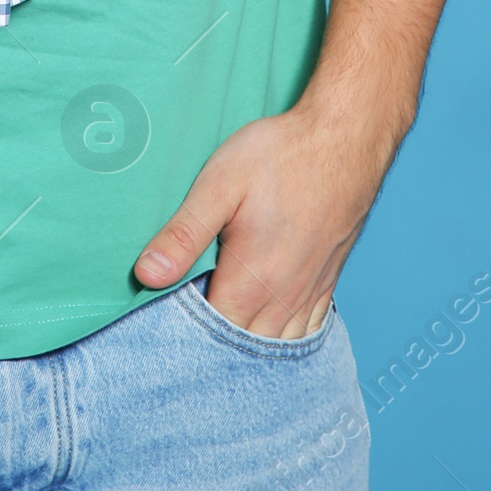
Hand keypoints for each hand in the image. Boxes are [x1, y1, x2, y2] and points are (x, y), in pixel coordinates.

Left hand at [133, 99, 402, 338]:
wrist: (343, 141)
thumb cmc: (279, 158)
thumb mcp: (219, 187)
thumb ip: (183, 235)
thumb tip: (146, 276)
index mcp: (249, 284)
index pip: (208, 338)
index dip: (181, 335)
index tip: (160, 319)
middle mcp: (282, 301)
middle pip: (240, 349)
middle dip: (211, 345)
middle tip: (182, 325)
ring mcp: (308, 296)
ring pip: (274, 347)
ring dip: (246, 347)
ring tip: (218, 330)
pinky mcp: (326, 284)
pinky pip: (305, 333)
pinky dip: (281, 341)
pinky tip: (265, 329)